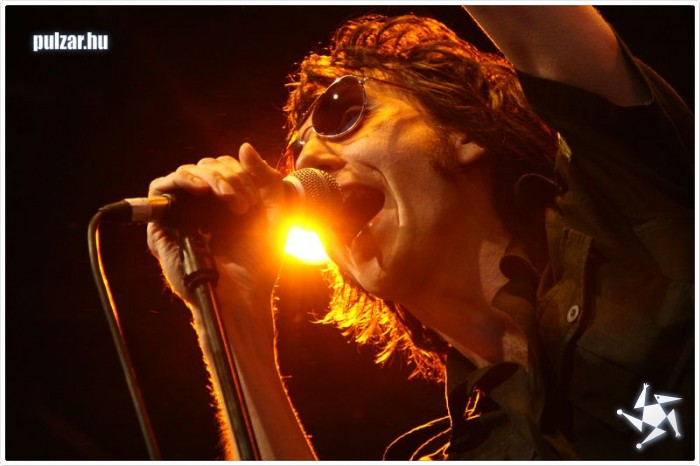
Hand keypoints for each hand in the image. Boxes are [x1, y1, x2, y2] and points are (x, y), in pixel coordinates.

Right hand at [146, 143, 285, 305]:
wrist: (244, 293)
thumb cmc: (260, 260)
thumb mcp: (275, 213)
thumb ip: (266, 179)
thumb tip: (245, 146)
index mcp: (226, 201)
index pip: (226, 167)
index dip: (242, 173)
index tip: (255, 200)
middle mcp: (202, 205)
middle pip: (207, 166)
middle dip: (230, 177)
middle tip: (245, 203)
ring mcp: (183, 213)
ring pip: (186, 172)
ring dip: (211, 177)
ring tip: (230, 198)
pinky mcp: (163, 224)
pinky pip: (160, 187)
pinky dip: (181, 180)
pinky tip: (201, 188)